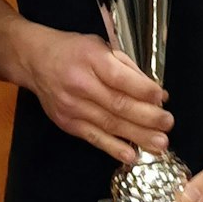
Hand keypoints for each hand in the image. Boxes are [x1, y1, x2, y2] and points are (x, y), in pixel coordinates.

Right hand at [22, 28, 171, 164]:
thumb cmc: (74, 51)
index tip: (162, 98)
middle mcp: (80, 84)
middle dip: (147, 117)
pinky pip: (94, 138)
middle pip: (117, 105)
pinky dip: (114, 148)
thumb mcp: (101, 47)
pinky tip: (131, 155)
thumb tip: (155, 93)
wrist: (35, 61)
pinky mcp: (68, 123)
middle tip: (167, 124)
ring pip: (109, 124)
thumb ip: (128, 68)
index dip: (142, 90)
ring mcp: (72, 107)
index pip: (119, 78)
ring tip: (159, 144)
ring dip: (137, 136)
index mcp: (91, 60)